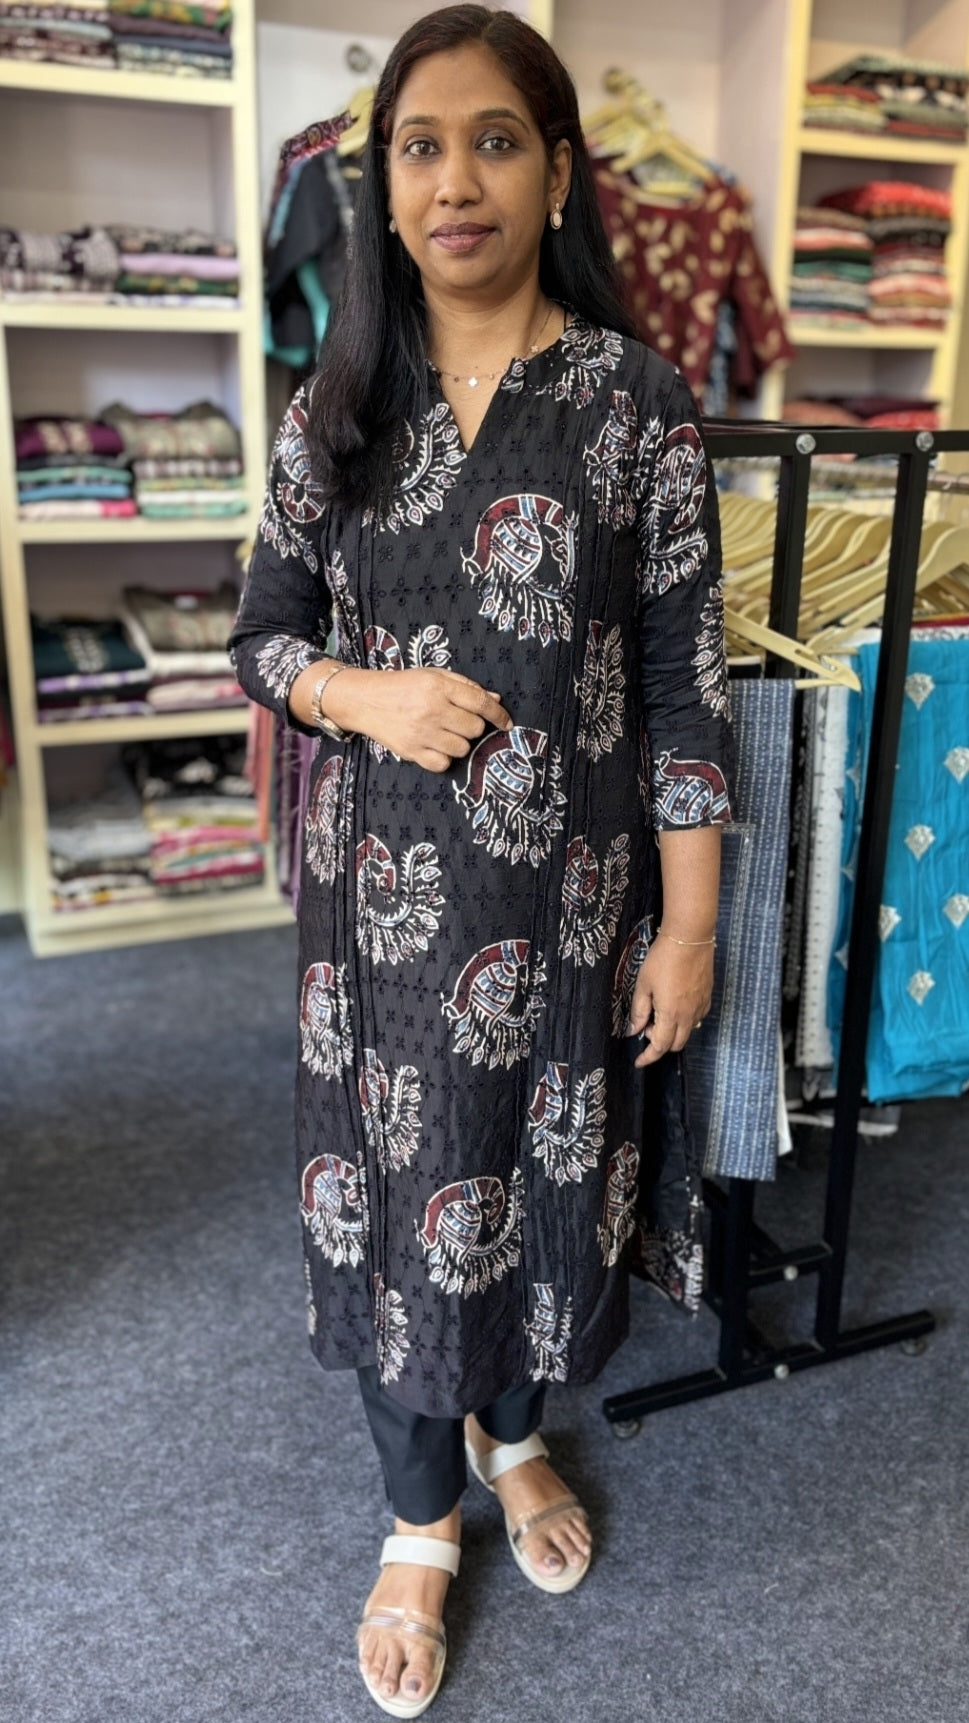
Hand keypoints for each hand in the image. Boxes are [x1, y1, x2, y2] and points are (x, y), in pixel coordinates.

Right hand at [329, 666, 512, 771]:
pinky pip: (443, 764)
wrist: (365, 700)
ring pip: (462, 748)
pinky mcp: (411, 752)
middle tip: (456, 720)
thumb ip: (465, 686)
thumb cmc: (402, 686)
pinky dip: (443, 758)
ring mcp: (421, 733)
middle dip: (471, 725)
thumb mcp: (433, 675)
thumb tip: (495, 700)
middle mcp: (431, 710)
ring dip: (458, 742)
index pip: (480, 703)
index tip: (507, 723)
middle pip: (474, 729)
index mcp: (438, 687)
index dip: (499, 715)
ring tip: (442, 732)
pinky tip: (434, 745)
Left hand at [628, 936, 713, 1066]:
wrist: (689, 938)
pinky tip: (675, 1004)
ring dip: (672, 1031)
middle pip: (676, 1044)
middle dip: (659, 1043)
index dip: (648, 1057)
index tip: (639, 1062)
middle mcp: (689, 1016)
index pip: (660, 1047)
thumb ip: (639, 1011)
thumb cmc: (662, 959)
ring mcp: (701, 1007)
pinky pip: (697, 1018)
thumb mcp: (643, 984)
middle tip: (647, 1025)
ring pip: (688, 1032)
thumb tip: (634, 1030)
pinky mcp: (707, 997)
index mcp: (671, 1015)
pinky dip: (684, 1020)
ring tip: (660, 1011)